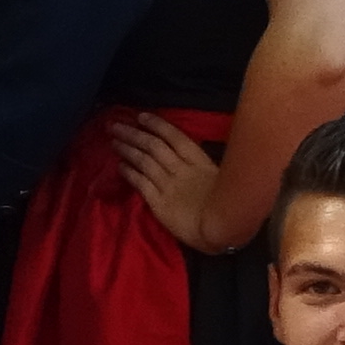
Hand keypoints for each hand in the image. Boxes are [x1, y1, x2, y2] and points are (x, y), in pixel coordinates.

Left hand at [112, 115, 229, 250]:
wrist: (224, 228)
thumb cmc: (231, 208)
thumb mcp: (224, 180)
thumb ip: (206, 170)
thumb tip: (194, 161)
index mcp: (200, 163)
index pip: (176, 137)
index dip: (157, 125)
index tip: (142, 116)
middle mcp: (182, 170)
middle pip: (154, 146)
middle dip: (134, 134)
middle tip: (116, 125)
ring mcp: (169, 185)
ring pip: (144, 162)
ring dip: (128, 150)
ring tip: (114, 141)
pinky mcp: (159, 203)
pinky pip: (141, 184)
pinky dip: (130, 173)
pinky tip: (120, 166)